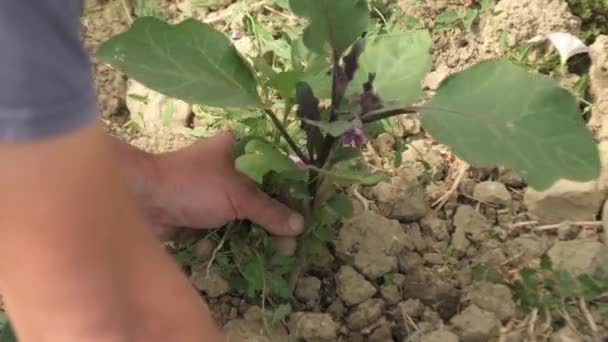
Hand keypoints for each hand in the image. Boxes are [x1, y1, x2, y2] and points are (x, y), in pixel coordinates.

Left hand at [114, 131, 303, 254]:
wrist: (138, 199)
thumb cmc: (191, 185)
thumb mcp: (237, 196)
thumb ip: (269, 210)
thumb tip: (299, 225)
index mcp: (238, 148)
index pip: (276, 165)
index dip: (293, 188)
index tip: (307, 211)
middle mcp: (227, 165)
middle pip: (261, 193)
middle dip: (275, 219)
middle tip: (290, 242)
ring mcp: (211, 190)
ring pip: (243, 212)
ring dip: (255, 232)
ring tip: (275, 252)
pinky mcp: (198, 210)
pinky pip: (223, 224)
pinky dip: (229, 236)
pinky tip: (237, 248)